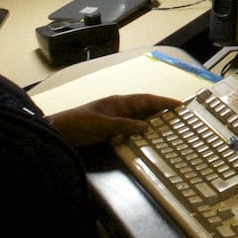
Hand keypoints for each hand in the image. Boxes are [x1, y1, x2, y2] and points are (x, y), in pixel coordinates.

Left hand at [44, 92, 182, 147]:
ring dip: (153, 121)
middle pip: (145, 107)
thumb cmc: (78, 125)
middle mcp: (119, 108)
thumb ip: (124, 125)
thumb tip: (146, 127)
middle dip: (162, 110)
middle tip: (180, 118)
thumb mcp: (102, 125)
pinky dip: (142, 130)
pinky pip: (131, 127)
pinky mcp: (110, 129)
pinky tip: (147, 137)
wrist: (57, 132)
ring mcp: (114, 118)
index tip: (180, 105)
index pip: (146, 100)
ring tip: (169, 128)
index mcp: (119, 102)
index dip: (163, 102)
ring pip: (139, 117)